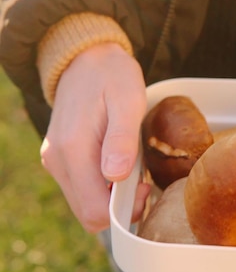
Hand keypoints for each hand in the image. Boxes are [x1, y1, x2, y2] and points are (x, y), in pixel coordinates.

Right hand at [40, 43, 150, 232]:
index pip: (94, 210)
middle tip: (142, 181)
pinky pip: (83, 187)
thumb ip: (121, 139)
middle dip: (119, 208)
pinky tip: (120, 165)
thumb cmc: (113, 76)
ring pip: (85, 202)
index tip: (143, 186)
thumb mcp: (127, 100)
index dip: (123, 210)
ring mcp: (56, 161)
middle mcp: (58, 161)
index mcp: (73, 150)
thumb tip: (115, 176)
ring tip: (133, 169)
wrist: (87, 57)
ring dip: (112, 197)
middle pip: (89, 213)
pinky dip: (104, 187)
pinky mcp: (60, 158)